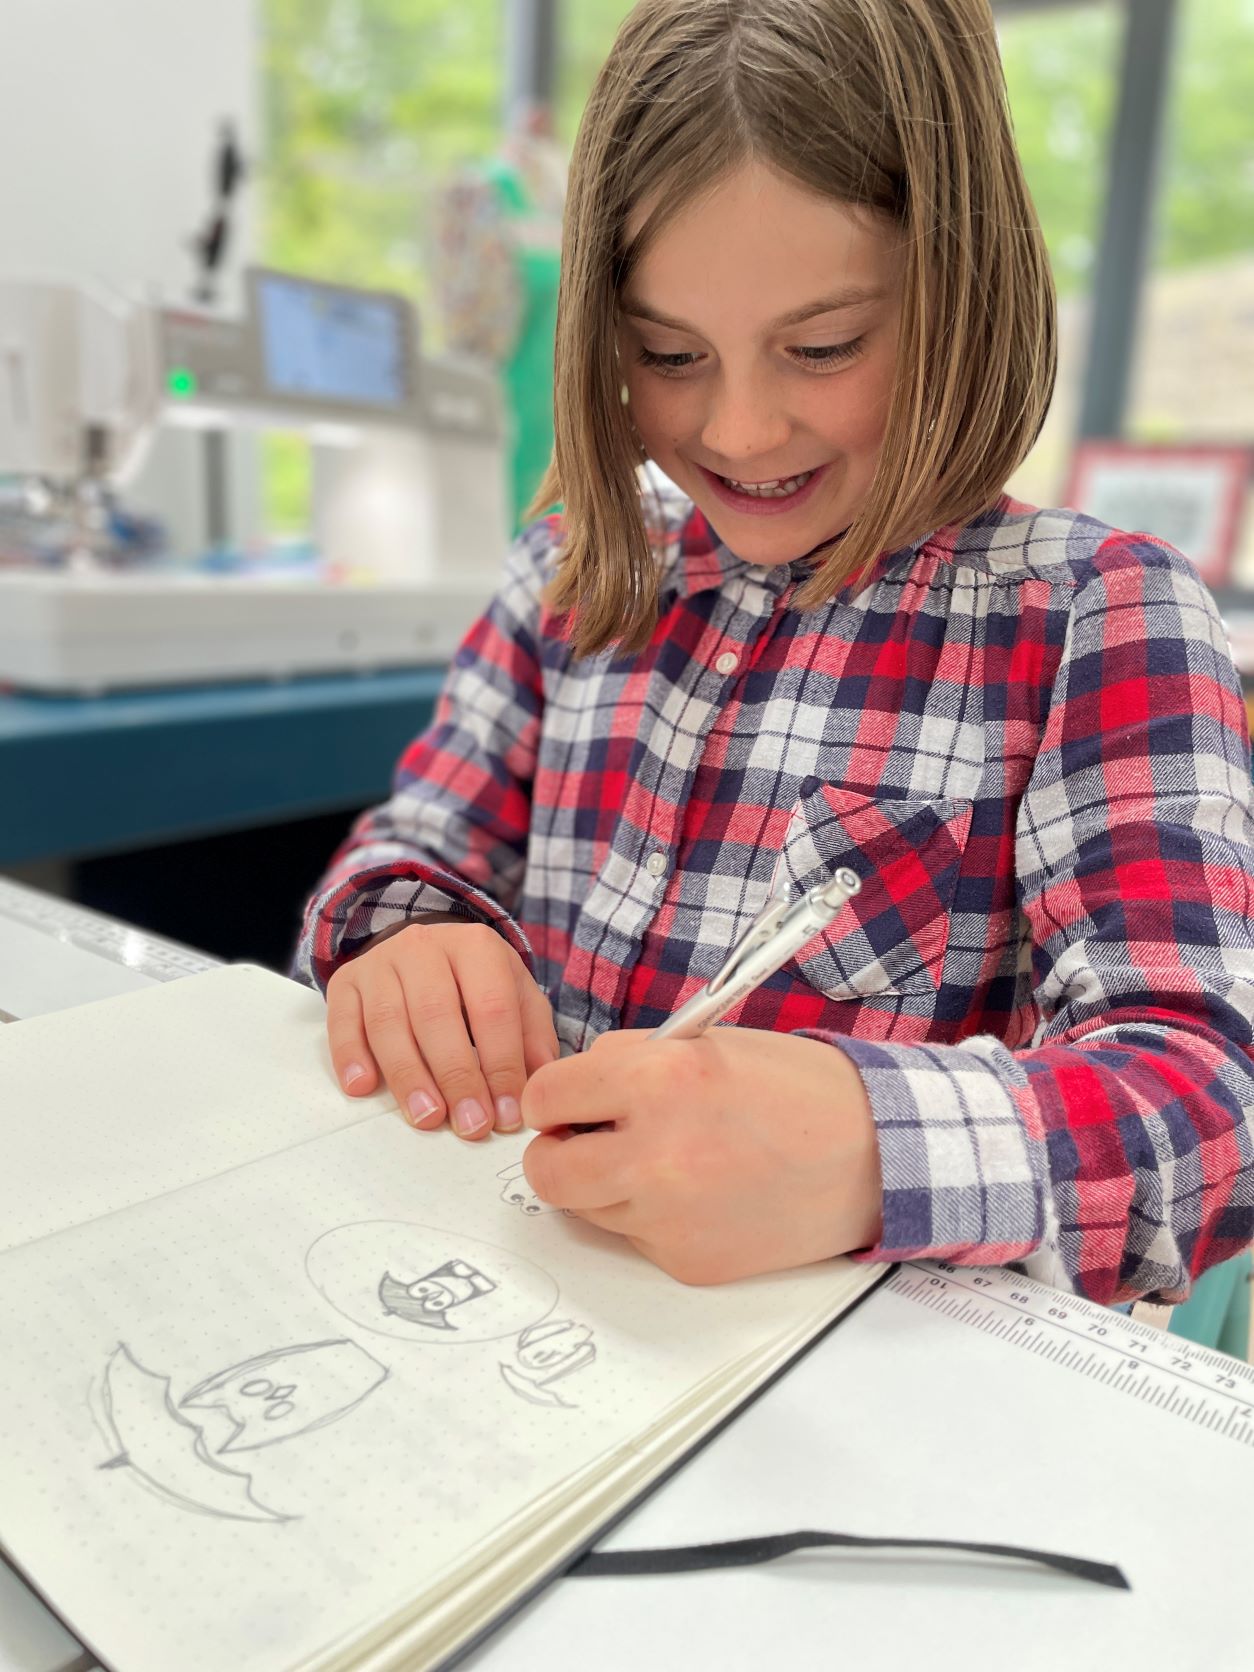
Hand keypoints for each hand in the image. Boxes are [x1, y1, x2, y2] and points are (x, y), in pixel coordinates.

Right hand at [326, 921, 559, 1139]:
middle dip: (456, 1076)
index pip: (492, 1008)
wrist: (424, 950)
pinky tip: (363, 1087)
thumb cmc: (476, 983)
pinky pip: (343, 1020)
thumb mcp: (515, 994)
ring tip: (428, 1116)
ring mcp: (380, 963)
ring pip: (389, 1021)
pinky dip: (350, 1055)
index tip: (507, 1114)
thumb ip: (532, 1035)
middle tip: (470, 1124)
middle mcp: (424, 946)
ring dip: (408, 1076)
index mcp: (475, 946)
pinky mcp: (346, 983)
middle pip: (437, 1015)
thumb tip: (540, 1084)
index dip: (502, 1065)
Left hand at [520, 1029, 882, 1283]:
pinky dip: (653, 1217)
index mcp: (657, 1080)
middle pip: (547, 1171)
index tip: (567, 1102)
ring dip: (606, 1185)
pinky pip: (636, 1238)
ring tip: (663, 1161)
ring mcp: (669, 1218)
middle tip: (588, 1140)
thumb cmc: (795, 1089)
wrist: (874, 1154)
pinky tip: (703, 1193)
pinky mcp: (687, 1262)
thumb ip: (629, 1063)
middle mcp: (654, 1154)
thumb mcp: (705, 1045)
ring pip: (587, 1208)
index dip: (553, 1098)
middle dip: (558, 1153)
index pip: (546, 1097)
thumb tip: (569, 1094)